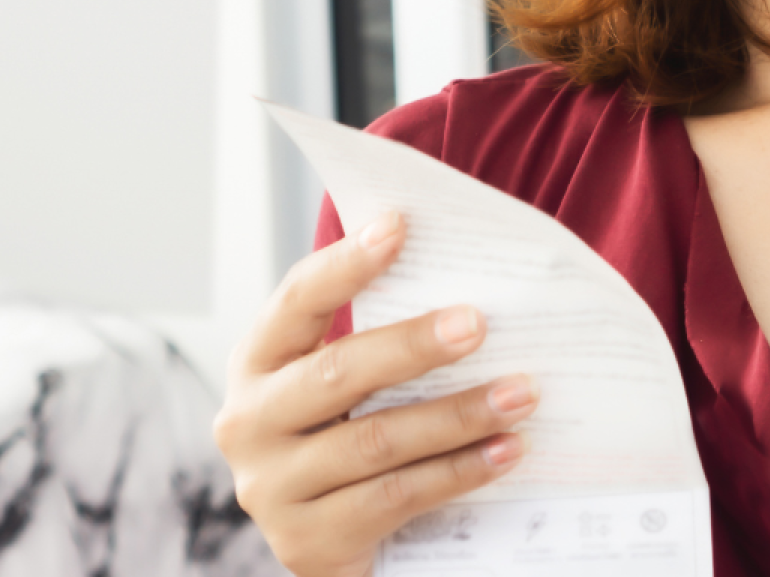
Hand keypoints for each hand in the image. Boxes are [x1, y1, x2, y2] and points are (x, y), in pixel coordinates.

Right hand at [213, 212, 538, 576]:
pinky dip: (459, 472)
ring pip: (377, 440)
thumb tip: (471, 283)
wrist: (331, 544)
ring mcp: (271, 488)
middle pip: (339, 371)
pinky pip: (396, 496)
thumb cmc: (352, 434)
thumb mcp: (349, 384)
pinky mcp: (306, 542)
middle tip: (480, 324)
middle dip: (415, 345)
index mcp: (257, 362)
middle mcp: (249, 422)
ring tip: (521, 394)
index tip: (399, 225)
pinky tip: (506, 451)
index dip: (346, 263)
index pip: (298, 300)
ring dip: (458, 415)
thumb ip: (383, 338)